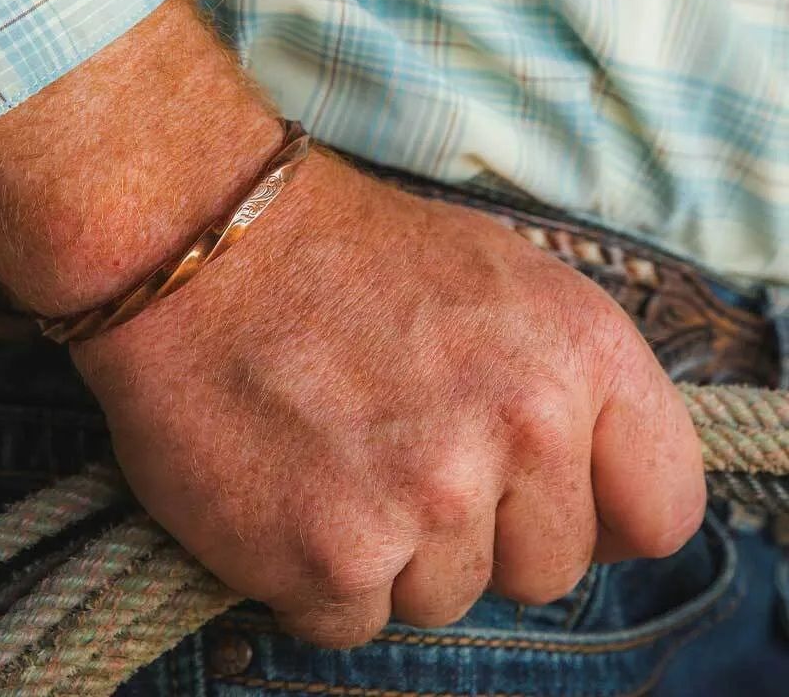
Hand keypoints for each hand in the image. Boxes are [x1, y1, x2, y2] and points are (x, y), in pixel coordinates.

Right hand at [73, 149, 705, 647]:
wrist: (202, 244)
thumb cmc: (343, 251)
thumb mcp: (499, 274)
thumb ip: (572, 384)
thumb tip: (599, 488)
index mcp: (578, 355)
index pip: (662, 507)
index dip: (605, 513)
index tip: (546, 500)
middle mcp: (521, 432)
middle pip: (549, 569)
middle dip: (483, 530)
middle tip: (401, 451)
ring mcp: (428, 500)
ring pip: (446, 599)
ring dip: (392, 550)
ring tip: (333, 455)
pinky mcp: (333, 556)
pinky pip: (354, 619)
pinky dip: (316, 575)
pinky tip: (287, 490)